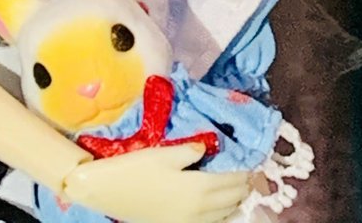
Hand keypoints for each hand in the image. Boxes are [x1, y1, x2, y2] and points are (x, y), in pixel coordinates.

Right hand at [62, 143, 249, 222]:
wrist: (107, 192)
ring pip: (224, 214)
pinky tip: (220, 205)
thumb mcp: (164, 154)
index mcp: (199, 188)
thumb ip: (191, 150)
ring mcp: (190, 222)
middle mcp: (200, 209)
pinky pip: (211, 222)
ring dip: (235, 200)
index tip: (253, 159)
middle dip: (244, 185)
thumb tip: (209, 146)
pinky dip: (222, 213)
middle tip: (249, 171)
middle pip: (232, 198)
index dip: (245, 169)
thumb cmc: (135, 169)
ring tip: (239, 187)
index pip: (233, 180)